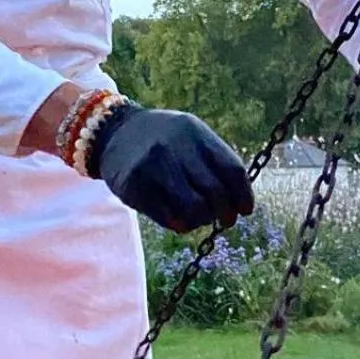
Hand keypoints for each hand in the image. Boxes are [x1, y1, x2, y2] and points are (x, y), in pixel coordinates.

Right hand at [89, 103, 253, 232]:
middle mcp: (174, 148)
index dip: (244, 196)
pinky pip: (169, 219)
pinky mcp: (135, 188)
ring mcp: (153, 167)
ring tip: (199, 218)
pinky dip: (180, 225)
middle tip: (226, 221)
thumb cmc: (165, 140)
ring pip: (194, 210)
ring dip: (202, 221)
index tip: (245, 210)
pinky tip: (179, 218)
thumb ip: (214, 162)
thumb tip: (239, 203)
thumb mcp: (191, 136)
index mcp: (195, 133)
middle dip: (226, 213)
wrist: (114, 133)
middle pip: (216, 192)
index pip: (232, 170)